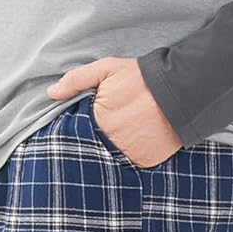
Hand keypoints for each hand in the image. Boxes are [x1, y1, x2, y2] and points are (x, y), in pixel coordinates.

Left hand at [46, 57, 181, 166]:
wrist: (181, 91)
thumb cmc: (142, 78)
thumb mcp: (106, 69)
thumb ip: (76, 80)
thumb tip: (51, 92)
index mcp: (97, 121)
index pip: (78, 130)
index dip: (82, 124)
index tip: (89, 118)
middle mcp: (111, 143)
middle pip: (95, 145)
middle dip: (96, 137)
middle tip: (111, 124)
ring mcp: (129, 154)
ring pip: (112, 155)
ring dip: (113, 147)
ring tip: (123, 131)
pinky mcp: (145, 162)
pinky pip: (131, 162)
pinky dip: (131, 153)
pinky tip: (136, 139)